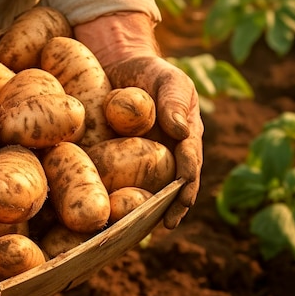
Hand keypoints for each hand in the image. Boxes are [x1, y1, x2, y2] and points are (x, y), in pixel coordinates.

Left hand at [75, 12, 203, 228]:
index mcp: (184, 140)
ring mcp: (140, 163)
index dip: (188, 182)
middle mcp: (166, 158)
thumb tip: (180, 131)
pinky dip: (112, 196)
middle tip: (165, 223)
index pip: (190, 165)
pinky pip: (115, 182)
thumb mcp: (168, 79)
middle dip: (168, 207)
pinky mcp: (114, 162)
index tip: (183, 196)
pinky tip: (104, 211)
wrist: (117, 68)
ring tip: (134, 227)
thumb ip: (175, 100)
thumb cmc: (149, 73)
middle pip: (170, 188)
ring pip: (144, 190)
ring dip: (141, 209)